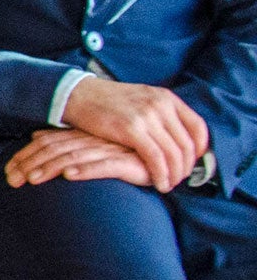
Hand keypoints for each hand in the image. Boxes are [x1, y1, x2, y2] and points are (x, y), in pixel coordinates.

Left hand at [5, 128, 158, 189]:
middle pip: (55, 151)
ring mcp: (110, 150)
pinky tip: (71, 176)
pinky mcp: (128, 162)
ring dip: (51, 168)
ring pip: (74, 157)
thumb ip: (67, 141)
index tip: (8, 172)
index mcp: (82, 136)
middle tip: (11, 180)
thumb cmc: (124, 151)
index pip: (48, 144)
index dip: (26, 156)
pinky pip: (104, 165)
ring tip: (33, 179)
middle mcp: (93, 141)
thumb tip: (37, 135)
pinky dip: (87, 170)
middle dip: (30, 165)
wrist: (163, 154)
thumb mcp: (92, 146)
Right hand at [59, 75, 206, 190]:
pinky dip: (161, 174)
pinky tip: (159, 183)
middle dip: (187, 167)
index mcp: (166, 98)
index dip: (200, 149)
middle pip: (188, 144)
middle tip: (180, 179)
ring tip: (170, 184)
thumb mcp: (142, 99)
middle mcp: (161, 105)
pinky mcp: (131, 129)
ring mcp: (147, 116)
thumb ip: (161, 114)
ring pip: (174, 154)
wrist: (78, 95)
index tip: (192, 162)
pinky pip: (156, 158)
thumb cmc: (108, 102)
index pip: (198, 127)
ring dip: (175, 174)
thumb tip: (177, 137)